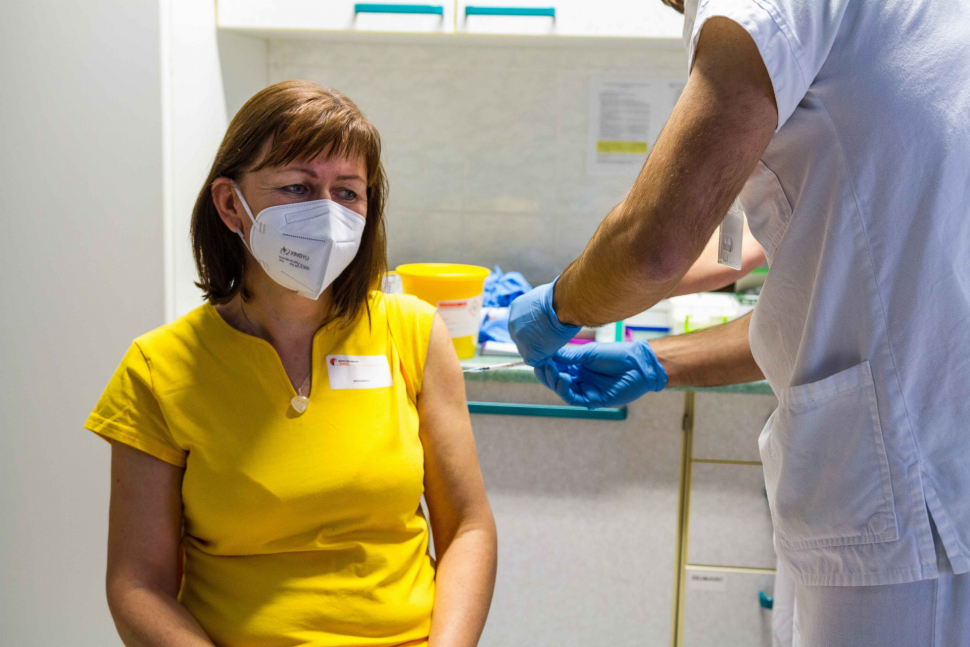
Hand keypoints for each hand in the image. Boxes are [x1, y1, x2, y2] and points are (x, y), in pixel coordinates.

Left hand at [508, 279, 581, 365]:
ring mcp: (519, 338)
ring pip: (527, 350)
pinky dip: (544, 357)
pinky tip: (554, 347)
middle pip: (520, 339)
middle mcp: (512, 323)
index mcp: (515, 308)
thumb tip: (545, 314)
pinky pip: (534, 360)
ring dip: (539, 349)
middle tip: (549, 338)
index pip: (520, 325)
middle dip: (533, 341)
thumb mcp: (543, 297)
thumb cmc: (561, 298)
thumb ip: (538, 308)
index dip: (532, 331)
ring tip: (554, 341)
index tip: (544, 331)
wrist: (565, 303)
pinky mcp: (528, 351)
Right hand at [535, 340, 667, 408]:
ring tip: (549, 370)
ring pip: (562, 390)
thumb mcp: (589, 352)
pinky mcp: (593, 400)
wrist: (638, 364)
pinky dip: (566, 390)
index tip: (537, 357)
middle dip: (546, 373)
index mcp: (578, 367)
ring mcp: (586, 390)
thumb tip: (548, 355)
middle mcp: (579, 379)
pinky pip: (574, 399)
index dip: (546, 364)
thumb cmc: (617, 355)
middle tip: (540, 365)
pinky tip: (563, 379)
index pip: (556, 368)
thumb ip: (570, 356)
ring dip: (553, 381)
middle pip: (556, 380)